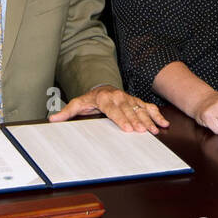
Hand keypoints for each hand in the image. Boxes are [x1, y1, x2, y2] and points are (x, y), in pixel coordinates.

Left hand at [50, 86, 168, 132]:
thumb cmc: (90, 98)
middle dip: (137, 120)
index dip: (121, 119)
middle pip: (129, 110)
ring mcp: (129, 99)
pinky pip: (149, 107)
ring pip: (140, 108)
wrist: (102, 86)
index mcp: (105, 98)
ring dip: (148, 119)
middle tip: (143, 131)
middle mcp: (119, 97)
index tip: (127, 128)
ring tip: (154, 130)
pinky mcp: (137, 101)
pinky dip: (157, 115)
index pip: (114, 110)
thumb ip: (67, 112)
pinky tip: (164, 124)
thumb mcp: (77, 103)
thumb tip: (53, 119)